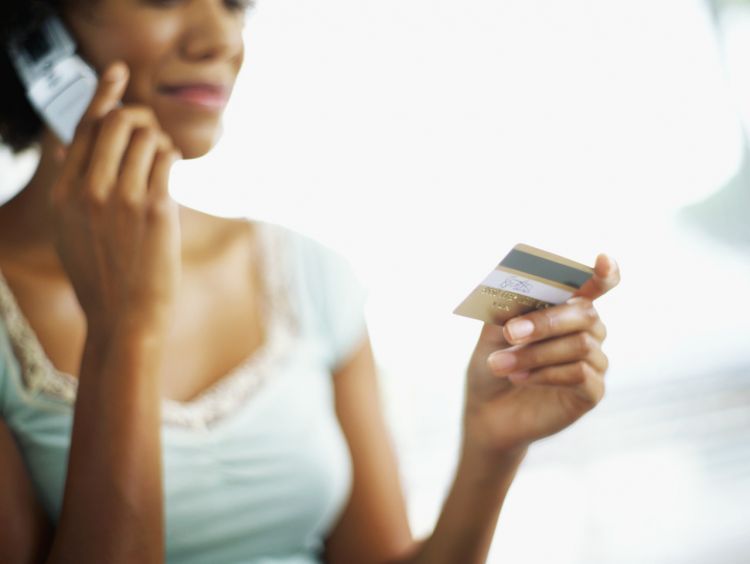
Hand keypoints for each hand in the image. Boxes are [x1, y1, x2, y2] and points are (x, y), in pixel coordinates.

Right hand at [49, 62, 181, 334]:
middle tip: (152, 132)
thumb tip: (68, 148)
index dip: (104, 94)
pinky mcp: (154, 209)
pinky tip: (172, 166)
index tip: (119, 73)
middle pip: (117, 122)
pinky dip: (171, 156)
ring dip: (160, 140)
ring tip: (163, 158)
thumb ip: (70, 187)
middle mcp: (88, 190)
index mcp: (65, 192)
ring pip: (145, 137)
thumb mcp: (70, 230)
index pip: (83, 127)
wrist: (124, 318)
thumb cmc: (103, 275)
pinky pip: (166, 158)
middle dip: (141, 118)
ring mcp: (121, 198)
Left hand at [462, 254, 619, 457]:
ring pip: (580, 346)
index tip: (602, 260)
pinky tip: (520, 378)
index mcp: (565, 311)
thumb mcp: (493, 333)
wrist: (487, 412)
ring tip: (499, 364)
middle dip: (545, 321)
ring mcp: (593, 363)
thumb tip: (518, 290)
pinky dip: (545, 374)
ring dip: (534, 353)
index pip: (597, 286)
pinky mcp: (591, 393)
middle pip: (585, 314)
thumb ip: (510, 309)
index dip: (605, 273)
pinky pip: (580, 374)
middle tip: (510, 332)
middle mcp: (587, 333)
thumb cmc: (493, 365)